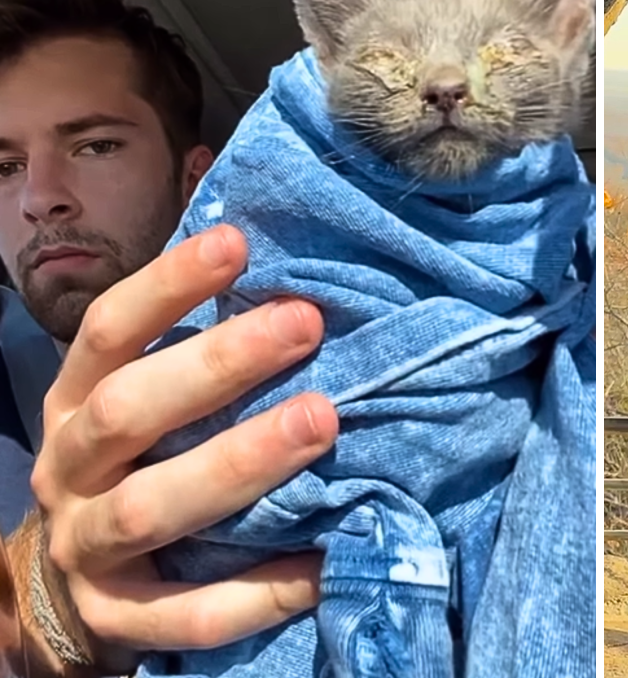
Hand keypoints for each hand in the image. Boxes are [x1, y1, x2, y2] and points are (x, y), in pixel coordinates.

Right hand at [25, 224, 337, 672]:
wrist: (74, 577)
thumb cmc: (142, 459)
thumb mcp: (150, 400)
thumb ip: (202, 357)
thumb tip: (300, 287)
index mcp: (77, 400)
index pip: (109, 331)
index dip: (167, 285)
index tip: (237, 242)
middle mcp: (70, 468)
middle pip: (129, 411)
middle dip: (219, 365)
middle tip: (306, 323)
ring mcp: (87, 548)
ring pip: (153, 509)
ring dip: (239, 463)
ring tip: (322, 421)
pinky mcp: (119, 618)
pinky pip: (188, 613)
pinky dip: (258, 592)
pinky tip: (324, 564)